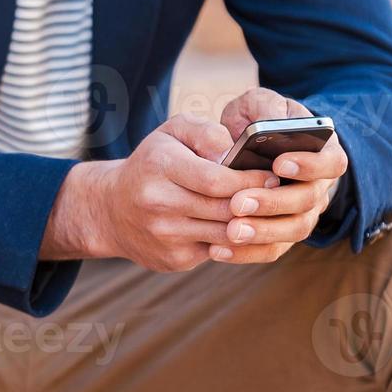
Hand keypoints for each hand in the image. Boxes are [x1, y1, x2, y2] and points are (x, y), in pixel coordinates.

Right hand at [42, 113, 277, 271]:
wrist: (111, 210)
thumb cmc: (151, 164)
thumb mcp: (171, 133)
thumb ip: (205, 132)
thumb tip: (233, 150)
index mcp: (160, 166)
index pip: (216, 180)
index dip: (250, 180)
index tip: (273, 175)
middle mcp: (158, 203)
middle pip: (224, 208)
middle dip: (258, 202)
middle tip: (280, 193)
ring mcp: (165, 235)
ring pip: (226, 234)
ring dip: (252, 225)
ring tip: (269, 211)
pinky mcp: (173, 259)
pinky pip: (218, 251)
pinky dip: (235, 241)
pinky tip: (244, 227)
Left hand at [210, 88, 348, 264]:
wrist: (240, 149)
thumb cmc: (255, 121)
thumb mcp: (258, 105)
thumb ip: (264, 107)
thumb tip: (267, 121)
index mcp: (321, 152)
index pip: (331, 162)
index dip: (309, 165)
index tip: (279, 163)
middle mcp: (317, 187)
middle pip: (307, 201)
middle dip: (273, 202)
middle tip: (239, 201)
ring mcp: (301, 214)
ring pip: (292, 231)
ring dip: (261, 232)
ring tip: (231, 230)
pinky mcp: (280, 234)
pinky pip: (270, 250)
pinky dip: (245, 253)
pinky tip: (217, 249)